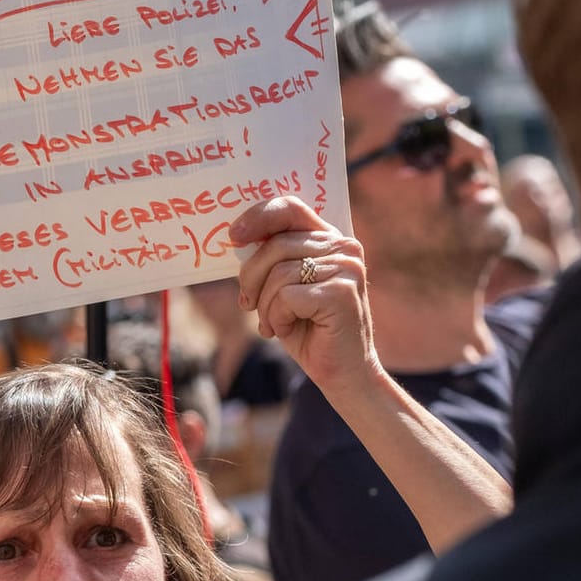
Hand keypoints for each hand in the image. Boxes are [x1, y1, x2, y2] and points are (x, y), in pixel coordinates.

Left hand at [230, 196, 380, 398]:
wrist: (342, 372)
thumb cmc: (308, 329)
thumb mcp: (284, 288)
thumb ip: (271, 260)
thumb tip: (237, 237)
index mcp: (329, 240)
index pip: (291, 209)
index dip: (259, 217)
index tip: (233, 236)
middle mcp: (344, 248)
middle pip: (277, 245)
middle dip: (251, 278)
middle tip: (248, 304)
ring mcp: (346, 269)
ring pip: (279, 273)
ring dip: (266, 305)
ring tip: (274, 324)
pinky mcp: (341, 293)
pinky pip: (286, 296)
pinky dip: (277, 317)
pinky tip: (286, 330)